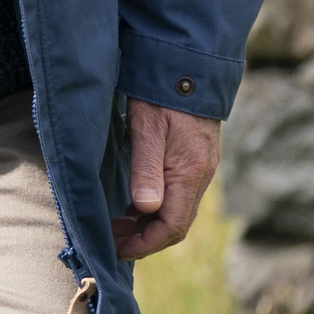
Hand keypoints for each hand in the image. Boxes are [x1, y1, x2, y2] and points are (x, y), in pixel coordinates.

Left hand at [112, 97, 218, 258]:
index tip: (117, 249)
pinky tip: (135, 203)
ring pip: (177, 210)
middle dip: (144, 239)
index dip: (145, 244)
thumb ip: (146, 169)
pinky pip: (179, 194)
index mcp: (190, 173)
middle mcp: (201, 175)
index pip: (172, 227)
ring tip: (117, 225)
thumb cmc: (161, 94)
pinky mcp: (197, 158)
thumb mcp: (146, 128)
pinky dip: (156, 206)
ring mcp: (202, 167)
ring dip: (149, 224)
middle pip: (176, 224)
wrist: (187, 65)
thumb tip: (146, 209)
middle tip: (111, 240)